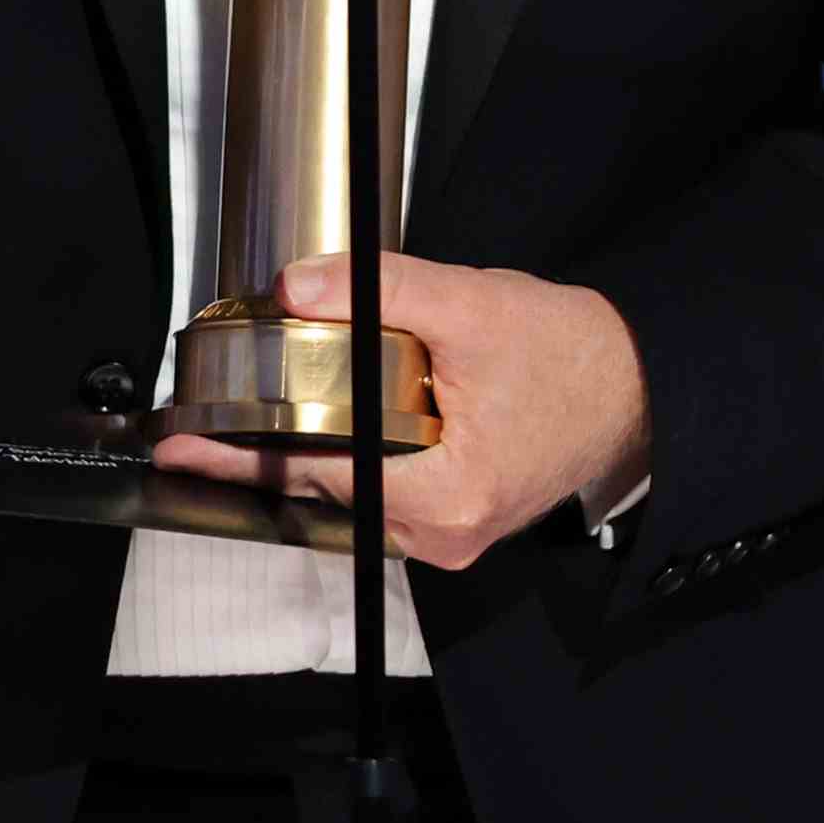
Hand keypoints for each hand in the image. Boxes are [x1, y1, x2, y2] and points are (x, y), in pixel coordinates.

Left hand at [146, 252, 650, 571]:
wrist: (636, 385)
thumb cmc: (569, 354)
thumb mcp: (470, 305)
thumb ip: (379, 292)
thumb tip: (296, 287)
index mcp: (446, 497)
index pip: (320, 475)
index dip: (248, 457)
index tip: (187, 448)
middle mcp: (445, 536)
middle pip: (328, 493)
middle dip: (264, 457)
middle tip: (195, 433)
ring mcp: (451, 535)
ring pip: (353, 496)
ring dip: (305, 455)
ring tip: (243, 425)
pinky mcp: (457, 517)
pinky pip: (382, 491)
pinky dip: (347, 456)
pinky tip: (315, 425)